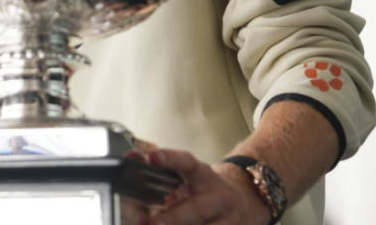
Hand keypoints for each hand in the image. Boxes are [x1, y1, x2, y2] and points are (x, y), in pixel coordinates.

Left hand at [142, 148, 270, 224]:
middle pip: (198, 208)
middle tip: (152, 222)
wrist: (242, 204)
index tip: (153, 157)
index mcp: (202, 175)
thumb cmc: (204, 190)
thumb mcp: (187, 176)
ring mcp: (229, 219)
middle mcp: (218, 196)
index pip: (187, 163)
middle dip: (174, 217)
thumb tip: (133, 157)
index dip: (171, 159)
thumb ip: (160, 168)